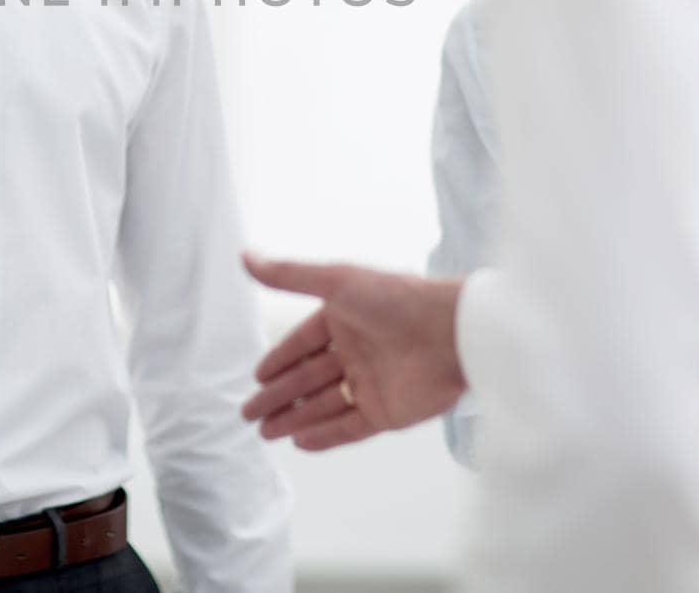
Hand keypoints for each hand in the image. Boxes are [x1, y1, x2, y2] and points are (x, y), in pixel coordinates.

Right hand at [241, 253, 467, 450]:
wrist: (452, 334)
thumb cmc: (396, 299)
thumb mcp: (336, 280)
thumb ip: (289, 275)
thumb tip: (246, 257)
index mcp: (346, 318)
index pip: (303, 343)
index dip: (280, 359)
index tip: (257, 377)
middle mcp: (357, 351)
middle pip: (309, 378)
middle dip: (279, 396)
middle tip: (249, 412)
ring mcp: (372, 383)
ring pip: (324, 405)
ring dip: (295, 418)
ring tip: (265, 432)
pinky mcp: (388, 412)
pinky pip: (349, 427)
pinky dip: (324, 435)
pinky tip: (298, 442)